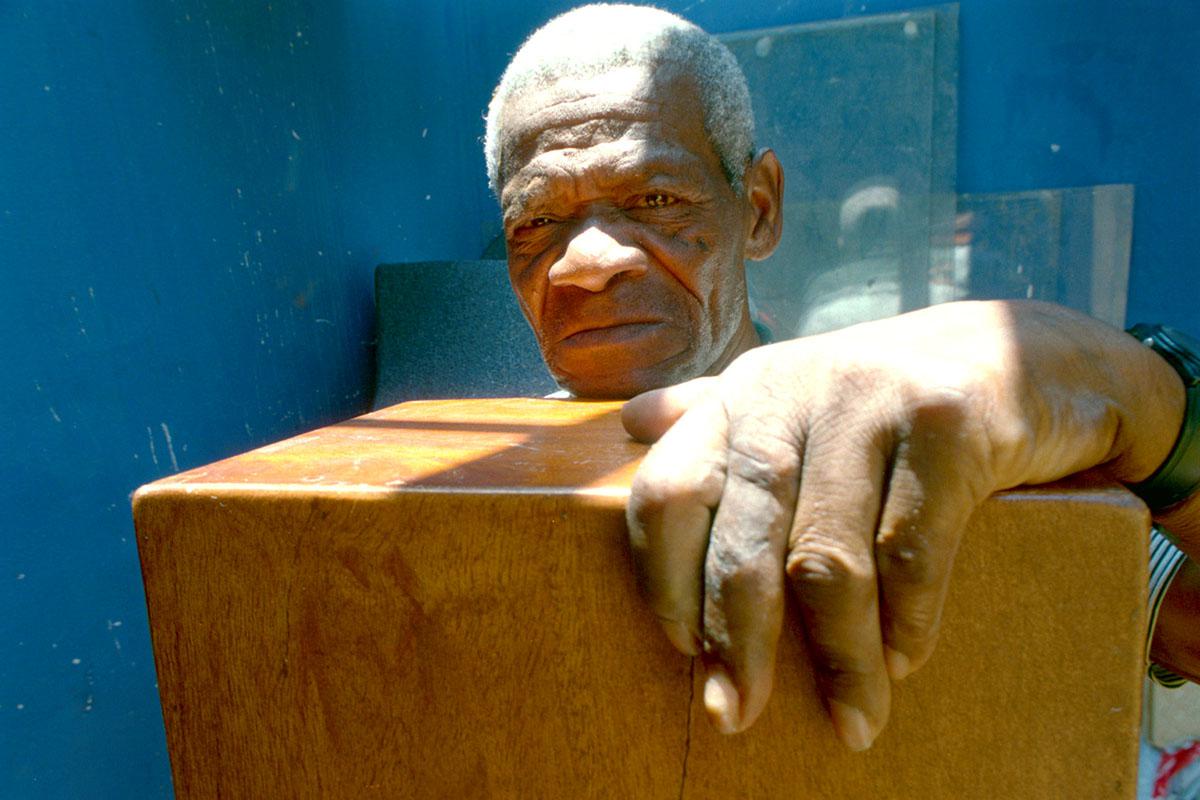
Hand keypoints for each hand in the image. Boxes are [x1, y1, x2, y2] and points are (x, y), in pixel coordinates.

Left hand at [623, 300, 1183, 749]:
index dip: (663, 579)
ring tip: (852, 718)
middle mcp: (792, 386)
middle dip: (738, 640)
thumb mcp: (797, 393)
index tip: (685, 650)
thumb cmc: (891, 396)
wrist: (1029, 351)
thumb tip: (630, 423)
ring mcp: (869, 398)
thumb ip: (715, 412)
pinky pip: (912, 549)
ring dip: (838, 656)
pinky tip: (903, 662)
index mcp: (743, 392)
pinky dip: (906, 622)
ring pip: (829, 558)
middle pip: (742, 538)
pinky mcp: (948, 419)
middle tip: (736, 714)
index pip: (667, 492)